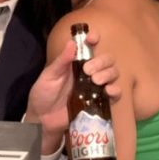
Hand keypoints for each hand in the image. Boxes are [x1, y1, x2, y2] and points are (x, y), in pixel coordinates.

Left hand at [24, 32, 120, 152]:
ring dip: (108, 74)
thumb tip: (71, 43)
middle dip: (101, 61)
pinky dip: (115, 90)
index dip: (94, 39)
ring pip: (113, 74)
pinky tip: (108, 91)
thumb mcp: (48, 77)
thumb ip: (61, 62)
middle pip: (106, 60)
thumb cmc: (43, 96)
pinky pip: (115, 94)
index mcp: (75, 64)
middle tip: (88, 71)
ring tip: (95, 81)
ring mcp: (95, 88)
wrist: (43, 121)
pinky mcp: (99, 103)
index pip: (89, 47)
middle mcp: (88, 73)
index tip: (92, 38)